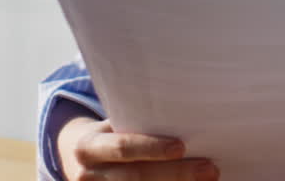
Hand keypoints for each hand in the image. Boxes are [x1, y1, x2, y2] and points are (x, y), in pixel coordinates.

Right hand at [57, 115, 219, 179]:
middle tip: (209, 169)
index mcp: (89, 146)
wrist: (75, 158)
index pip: (122, 148)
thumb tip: (181, 111)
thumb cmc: (106, 135)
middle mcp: (89, 174)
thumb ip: (132, 122)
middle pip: (137, 176)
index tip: (181, 147)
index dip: (151, 148)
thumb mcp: (109, 126)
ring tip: (207, 179)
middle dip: (176, 173)